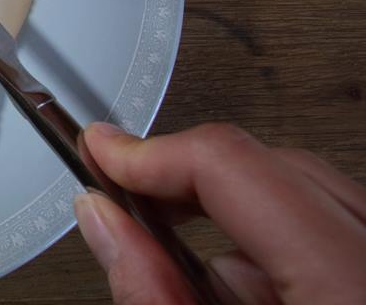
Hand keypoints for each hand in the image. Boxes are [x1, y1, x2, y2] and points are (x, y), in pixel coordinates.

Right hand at [74, 122, 365, 304]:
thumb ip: (152, 290)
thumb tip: (102, 218)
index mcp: (347, 285)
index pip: (233, 166)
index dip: (151, 153)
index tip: (101, 152)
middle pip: (274, 165)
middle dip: (191, 185)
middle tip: (127, 196)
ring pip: (307, 190)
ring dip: (238, 222)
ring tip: (199, 281)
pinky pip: (337, 226)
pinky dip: (281, 248)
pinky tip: (250, 295)